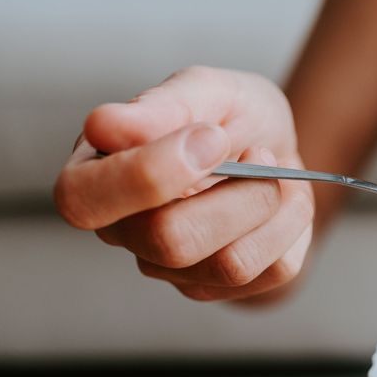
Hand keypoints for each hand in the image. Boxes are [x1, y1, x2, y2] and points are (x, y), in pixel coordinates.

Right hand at [54, 66, 313, 303]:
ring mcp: (172, 269)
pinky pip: (273, 270)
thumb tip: (104, 126)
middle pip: (169, 241)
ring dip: (269, 205)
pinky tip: (283, 199)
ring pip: (230, 265)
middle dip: (236, 191)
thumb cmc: (225, 117)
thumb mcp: (204, 90)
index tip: (212, 135)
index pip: (83, 201)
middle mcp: (125, 232)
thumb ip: (161, 107)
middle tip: (258, 151)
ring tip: (272, 171)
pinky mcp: (224, 286)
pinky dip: (294, 223)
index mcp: (94, 176)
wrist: (275, 146)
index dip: (149, 174)